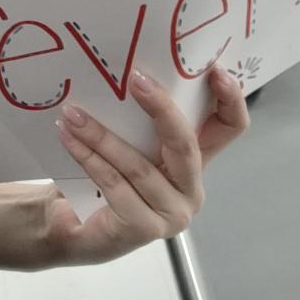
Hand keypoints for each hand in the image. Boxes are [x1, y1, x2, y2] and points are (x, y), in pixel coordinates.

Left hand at [47, 64, 248, 265]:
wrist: (76, 227)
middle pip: (186, 144)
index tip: (215, 70)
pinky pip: (115, 184)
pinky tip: (68, 138)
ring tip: (73, 114)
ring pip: (139, 165)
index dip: (231, 99)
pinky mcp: (145, 229)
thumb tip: (128, 73)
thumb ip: (139, 118)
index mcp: (195, 160)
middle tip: (135, 80)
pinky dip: (88, 158)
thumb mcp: (130, 142)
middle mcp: (190, 188)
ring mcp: (172, 213)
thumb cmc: (106, 177)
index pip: (230, 127)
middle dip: (161, 108)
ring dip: (101, 135)